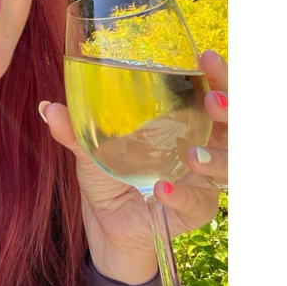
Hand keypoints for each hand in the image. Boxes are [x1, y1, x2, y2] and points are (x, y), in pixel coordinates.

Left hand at [41, 50, 228, 283]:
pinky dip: (183, 195)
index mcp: (185, 122)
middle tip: (212, 100)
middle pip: (238, 125)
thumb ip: (75, 130)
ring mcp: (204, 180)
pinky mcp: (196, 211)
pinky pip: (199, 202)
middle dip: (233, 109)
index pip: (216, 92)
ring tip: (193, 155)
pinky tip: (163, 191)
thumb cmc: (109, 178)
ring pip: (232, 165)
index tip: (206, 56)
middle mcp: (204, 146)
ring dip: (218, 157)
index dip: (220, 75)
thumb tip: (48, 107)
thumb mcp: (90, 151)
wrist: (107, 229)